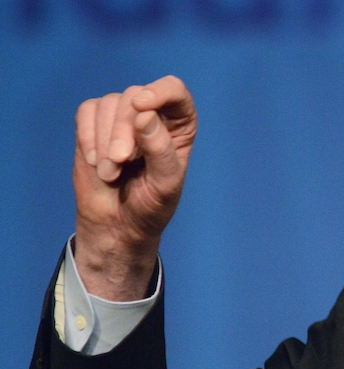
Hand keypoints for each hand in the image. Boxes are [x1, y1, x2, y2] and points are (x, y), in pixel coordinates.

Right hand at [72, 75, 196, 299]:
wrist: (118, 224)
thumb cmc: (150, 205)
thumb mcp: (164, 183)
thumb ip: (160, 149)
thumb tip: (145, 114)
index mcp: (179, 126)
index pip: (175, 91)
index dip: (159, 92)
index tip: (142, 106)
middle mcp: (152, 115)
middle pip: (135, 97)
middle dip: (123, 130)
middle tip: (120, 162)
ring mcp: (122, 118)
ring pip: (109, 104)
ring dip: (105, 140)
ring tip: (110, 173)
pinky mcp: (94, 124)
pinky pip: (86, 112)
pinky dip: (87, 136)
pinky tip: (95, 162)